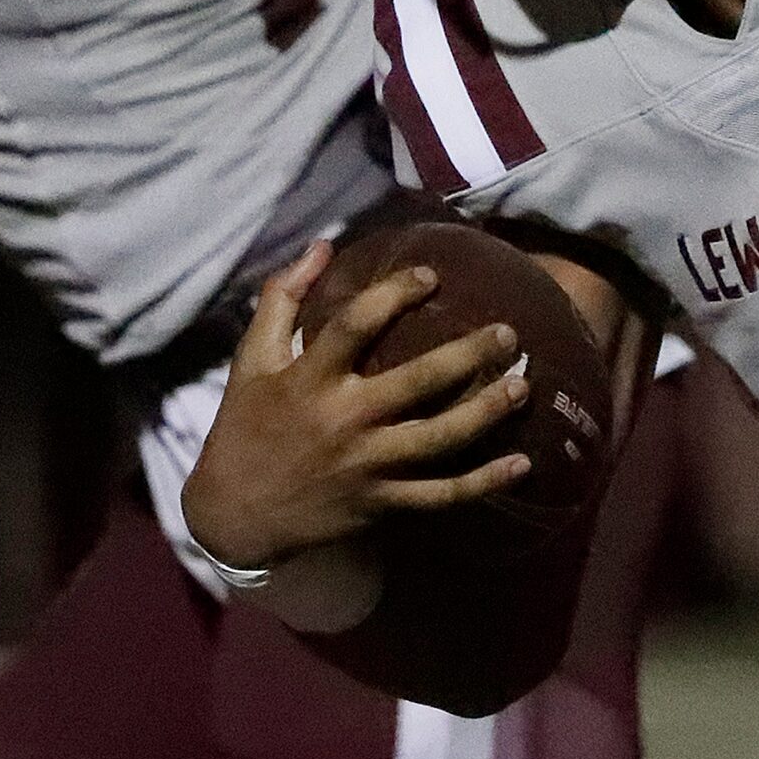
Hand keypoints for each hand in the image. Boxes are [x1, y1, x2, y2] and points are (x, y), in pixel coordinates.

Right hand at [180, 241, 533, 573]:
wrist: (235, 514)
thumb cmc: (246, 426)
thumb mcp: (251, 359)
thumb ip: (282, 299)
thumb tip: (321, 244)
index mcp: (308, 380)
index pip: (354, 326)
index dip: (394, 294)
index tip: (431, 275)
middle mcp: (343, 420)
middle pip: (417, 383)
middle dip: (467, 356)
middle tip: (508, 333)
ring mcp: (366, 466)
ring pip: (439, 439)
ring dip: (486, 413)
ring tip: (524, 387)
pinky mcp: (380, 503)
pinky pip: (441, 495)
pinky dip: (483, 483)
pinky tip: (521, 464)